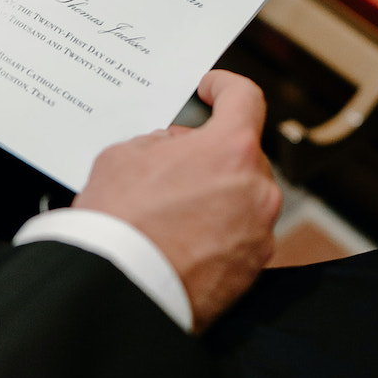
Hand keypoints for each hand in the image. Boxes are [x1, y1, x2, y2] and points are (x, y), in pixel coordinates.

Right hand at [74, 70, 281, 332]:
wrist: (118, 291)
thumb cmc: (118, 220)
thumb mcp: (124, 155)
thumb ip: (161, 142)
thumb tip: (176, 148)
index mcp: (231, 149)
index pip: (246, 98)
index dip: (226, 86)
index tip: (211, 89)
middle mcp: (257, 189)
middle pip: (243, 153)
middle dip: (211, 151)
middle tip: (174, 160)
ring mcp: (259, 233)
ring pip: (243, 195)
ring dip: (216, 191)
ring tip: (172, 206)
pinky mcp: (252, 270)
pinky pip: (240, 234)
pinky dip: (218, 229)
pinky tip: (182, 236)